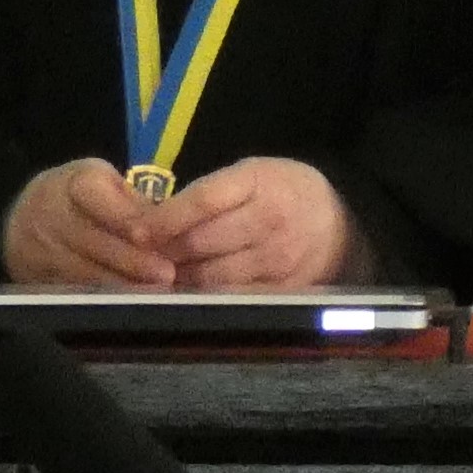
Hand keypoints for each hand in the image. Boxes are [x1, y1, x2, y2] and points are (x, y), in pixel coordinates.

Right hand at [5, 160, 179, 288]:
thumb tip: (171, 232)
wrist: (26, 216)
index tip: (150, 236)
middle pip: (90, 240)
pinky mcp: (35, 278)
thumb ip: (136, 204)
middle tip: (166, 274)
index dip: (123, 218)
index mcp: (71, 183)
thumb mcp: (106, 184)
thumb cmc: (82, 197)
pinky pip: (72, 290)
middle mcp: (48, 215)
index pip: (95, 196)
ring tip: (155, 293)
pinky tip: (129, 303)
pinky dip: (103, 298)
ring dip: (121, 284)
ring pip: (82, 271)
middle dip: (130, 260)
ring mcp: (37, 250)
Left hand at [151, 156, 366, 291]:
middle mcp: (272, 221)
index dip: (165, 218)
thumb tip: (150, 223)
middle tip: (136, 258)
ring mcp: (279, 259)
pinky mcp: (282, 290)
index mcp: (262, 183)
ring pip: (209, 275)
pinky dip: (202, 297)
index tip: (135, 231)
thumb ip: (209, 194)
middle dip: (162, 253)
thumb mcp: (252, 175)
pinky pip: (229, 298)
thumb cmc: (283, 193)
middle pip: (201, 242)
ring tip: (157, 277)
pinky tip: (186, 292)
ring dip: (177, 278)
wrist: (338, 226)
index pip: (204, 199)